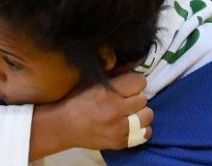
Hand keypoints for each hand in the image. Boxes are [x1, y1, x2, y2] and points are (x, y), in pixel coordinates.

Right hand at [30, 73, 151, 160]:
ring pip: (147, 115)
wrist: (64, 126)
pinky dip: (140, 128)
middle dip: (136, 97)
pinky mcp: (121, 142)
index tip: (128, 84)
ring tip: (129, 112)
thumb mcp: (91, 82)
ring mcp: (119, 129)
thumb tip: (131, 68)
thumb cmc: (75, 100)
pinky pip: (145, 133)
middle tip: (126, 99)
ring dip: (140, 112)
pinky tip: (130, 124)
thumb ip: (113, 77)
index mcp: (108, 92)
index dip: (134, 81)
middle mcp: (116, 110)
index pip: (139, 81)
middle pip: (144, 98)